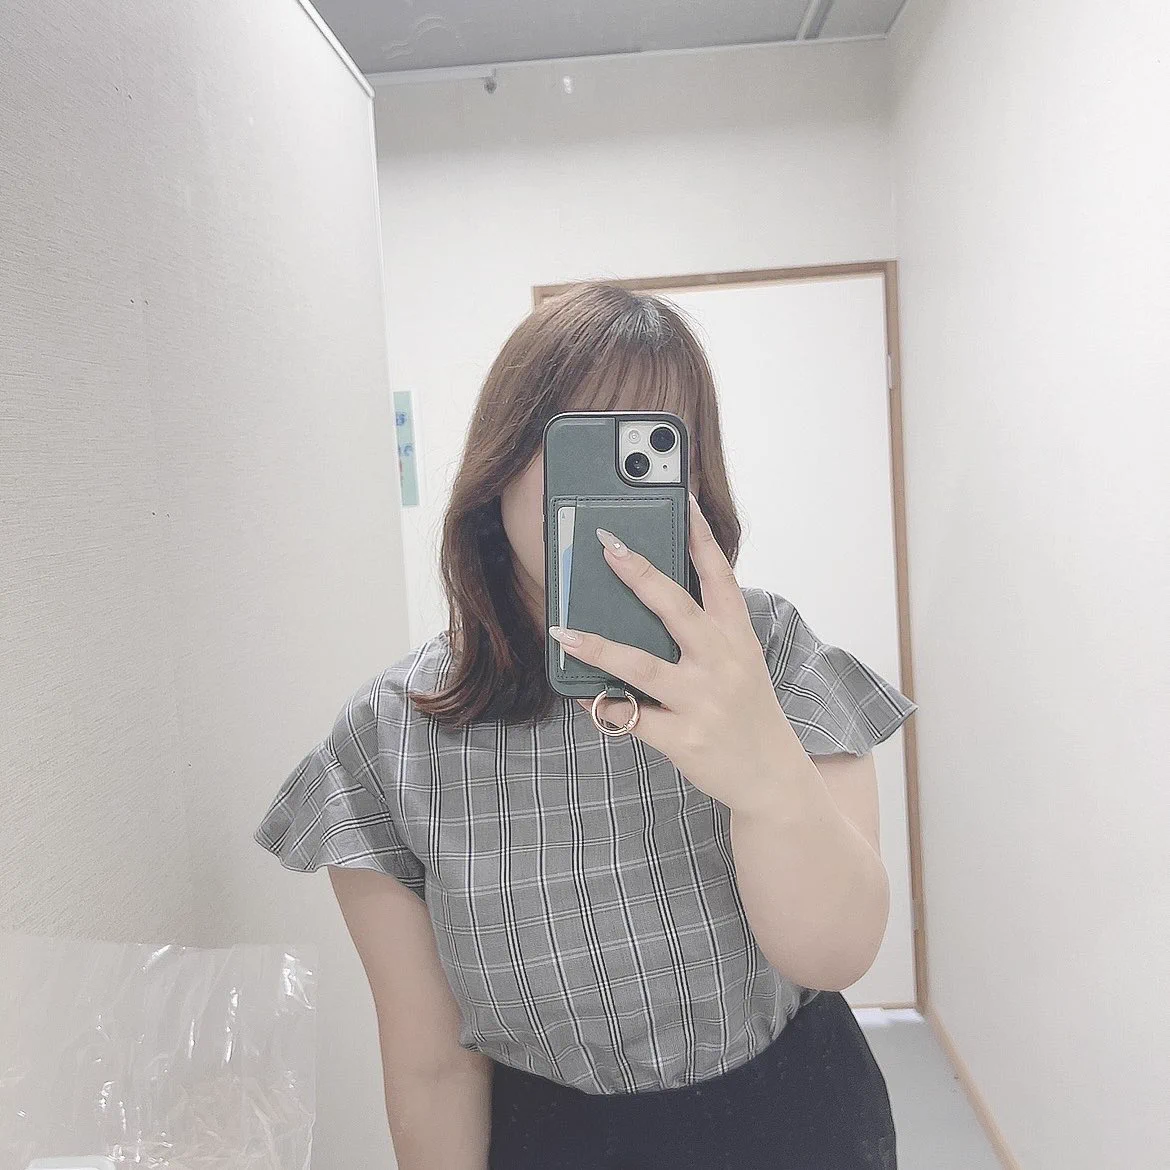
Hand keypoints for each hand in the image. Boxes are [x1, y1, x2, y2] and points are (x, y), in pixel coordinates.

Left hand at [548, 494, 799, 811]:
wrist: (773, 778)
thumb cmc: (748, 712)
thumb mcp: (741, 662)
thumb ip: (707, 632)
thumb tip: (651, 597)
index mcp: (738, 637)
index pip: (720, 576)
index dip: (700, 536)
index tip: (681, 498)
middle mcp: (723, 663)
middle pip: (676, 608)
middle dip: (640, 574)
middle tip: (607, 546)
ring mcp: (703, 701)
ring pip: (642, 665)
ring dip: (597, 647)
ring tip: (562, 633)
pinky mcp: (684, 738)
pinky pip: (630, 716)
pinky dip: (601, 704)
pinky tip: (578, 694)